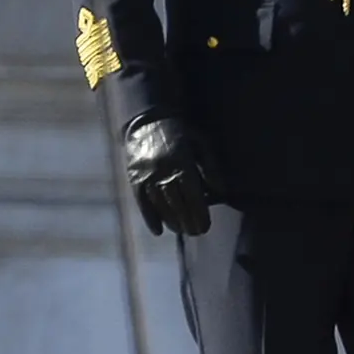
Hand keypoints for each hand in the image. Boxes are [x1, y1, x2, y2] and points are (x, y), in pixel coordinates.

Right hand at [121, 114, 220, 239]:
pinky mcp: (134, 178)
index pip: (192, 194)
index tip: (206, 225)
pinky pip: (141, 202)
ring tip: (182, 231)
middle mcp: (162, 171)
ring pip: (160, 205)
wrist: (146, 121)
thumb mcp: (201, 144)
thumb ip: (211, 168)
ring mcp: (146, 175)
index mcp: (181, 163)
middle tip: (197, 232)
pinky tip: (158, 231)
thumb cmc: (180, 134)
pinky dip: (149, 217)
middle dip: (188, 221)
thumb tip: (220, 193)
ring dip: (171, 221)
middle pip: (176, 203)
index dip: (199, 213)